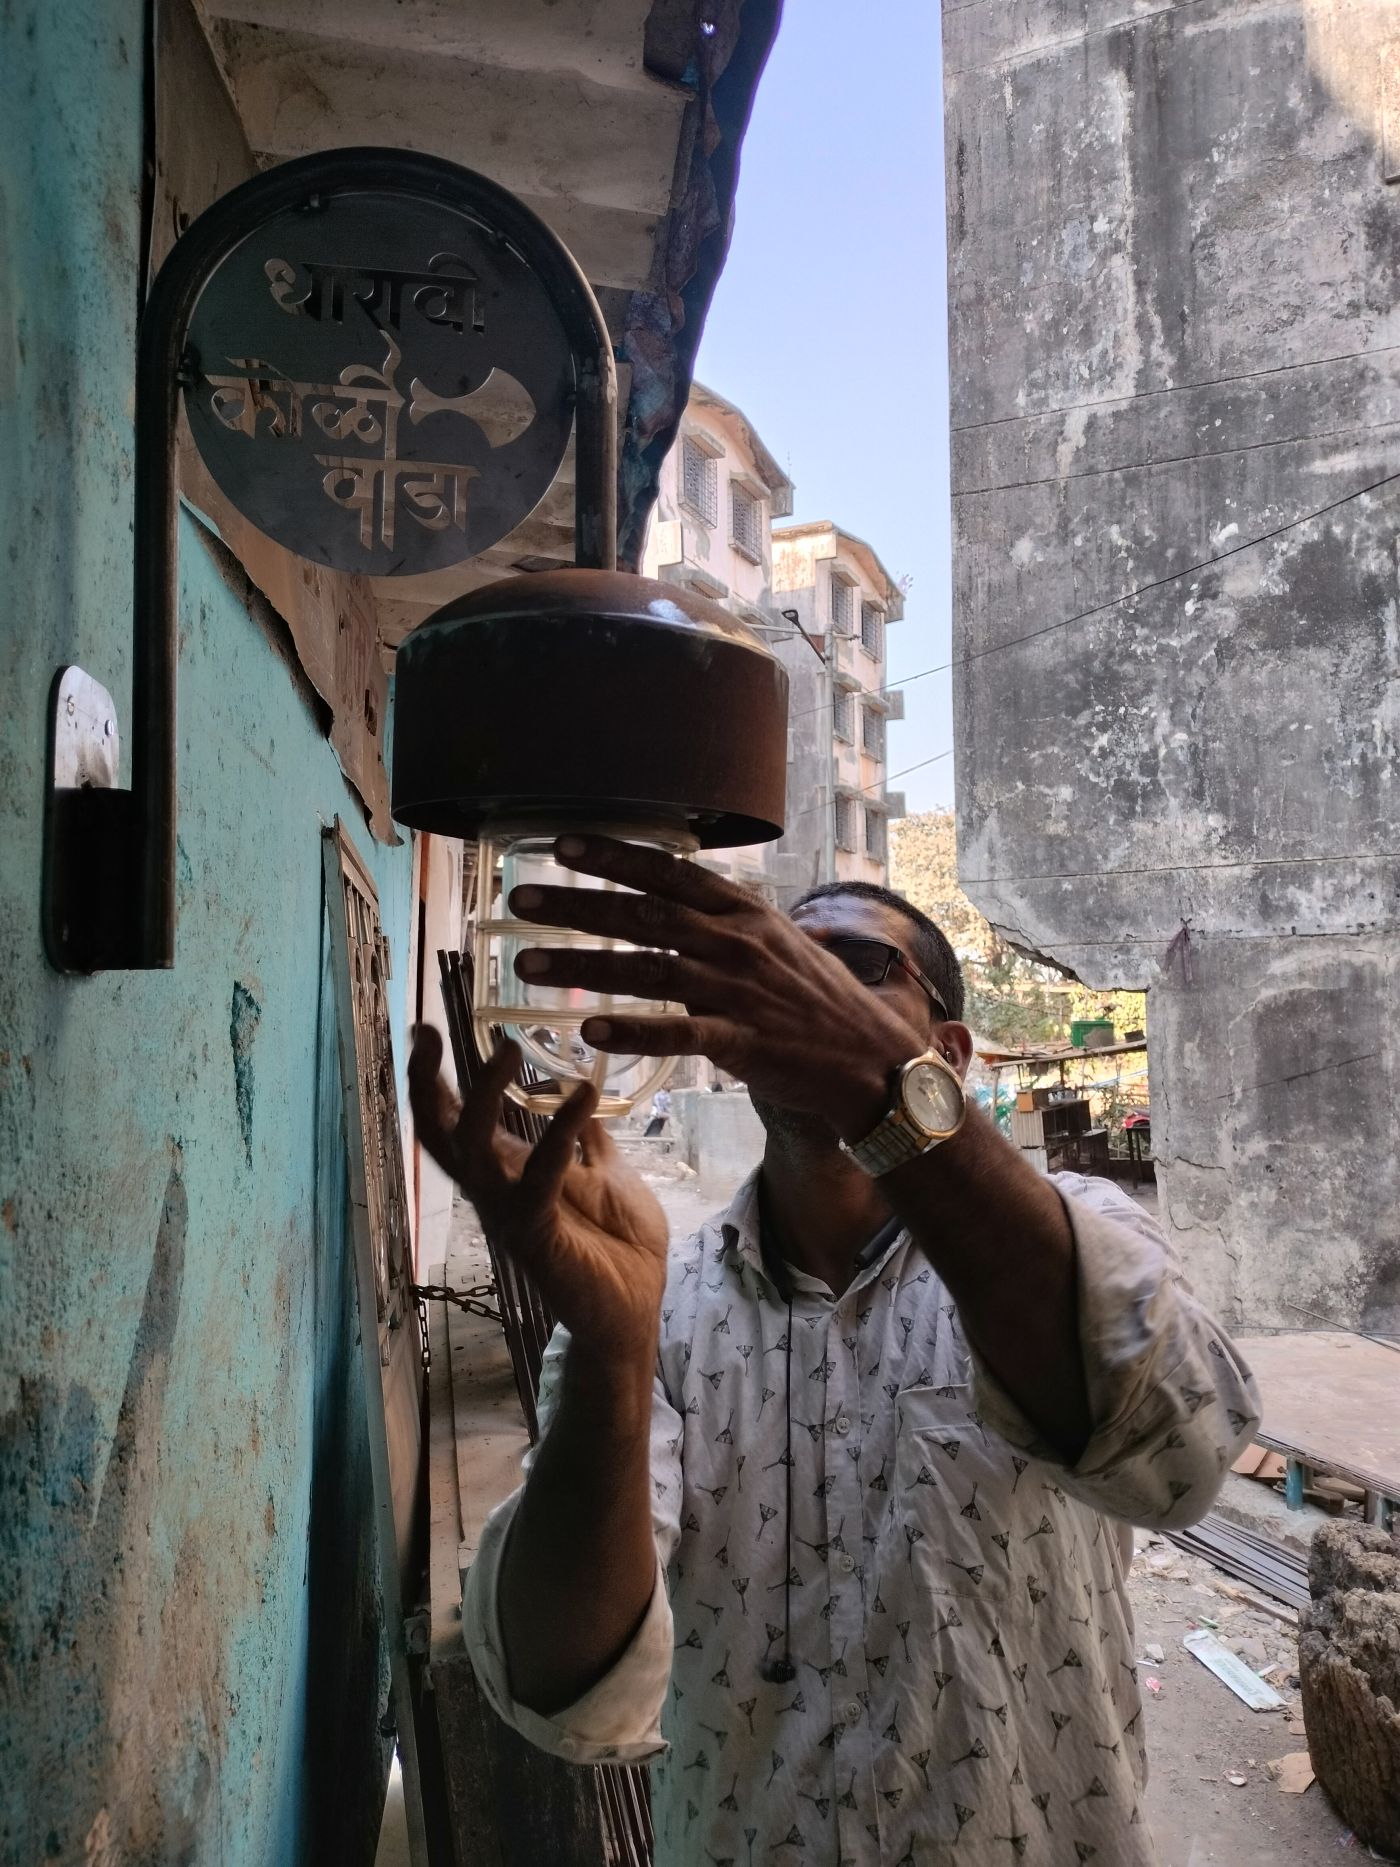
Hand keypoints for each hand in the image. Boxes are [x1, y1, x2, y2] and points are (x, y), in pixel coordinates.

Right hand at [408, 1027, 667, 1372]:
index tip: (424, 1029)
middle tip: (427, 1033)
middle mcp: (496, 1190)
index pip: (456, 1120)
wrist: (638, 1310)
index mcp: (509, 1172)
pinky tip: (581, 1096)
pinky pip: (537, 1180)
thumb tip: (576, 1089)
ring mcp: (511, 1214)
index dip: (434, 1079)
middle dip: (426, 1084)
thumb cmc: (619, 1249)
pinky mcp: (538, 1236)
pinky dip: (557, 1135)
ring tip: (508, 1048)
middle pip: (439, 1134)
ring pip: (472, 1150)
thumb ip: (587, 1138)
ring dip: (484, 1096)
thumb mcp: (608, 1175)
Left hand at [508, 835, 926, 1139]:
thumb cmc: (819, 1000)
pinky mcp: (744, 1043)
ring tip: (528, 964)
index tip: (562, 844)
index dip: (615, 856)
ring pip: (649, 970)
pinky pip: (680, 1034)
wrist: (873, 1057)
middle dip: (577, 905)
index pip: (670, 872)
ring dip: (583, 965)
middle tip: (519, 901)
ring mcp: (740, 992)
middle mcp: (737, 943)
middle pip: (645, 915)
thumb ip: (726, 924)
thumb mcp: (778, 941)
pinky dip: (635, 1031)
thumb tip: (681, 902)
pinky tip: (591, 1032)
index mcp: (745, 912)